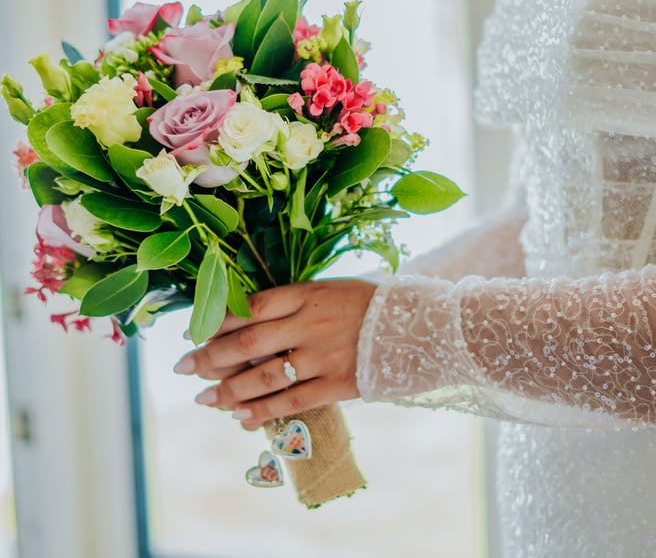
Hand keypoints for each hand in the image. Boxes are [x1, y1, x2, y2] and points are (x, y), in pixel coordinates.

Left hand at [174, 279, 376, 429]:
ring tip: (205, 399)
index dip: (217, 320)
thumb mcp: (331, 290)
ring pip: (265, 377)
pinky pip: (292, 402)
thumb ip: (293, 304)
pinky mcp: (338, 384)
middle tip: (184, 367)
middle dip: (210, 357)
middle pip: (248, 343)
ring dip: (228, 391)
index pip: (252, 306)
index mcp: (309, 294)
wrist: (417, 328)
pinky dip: (262, 411)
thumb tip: (245, 321)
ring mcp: (324, 356)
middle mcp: (311, 324)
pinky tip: (240, 418)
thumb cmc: (368, 305)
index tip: (192, 330)